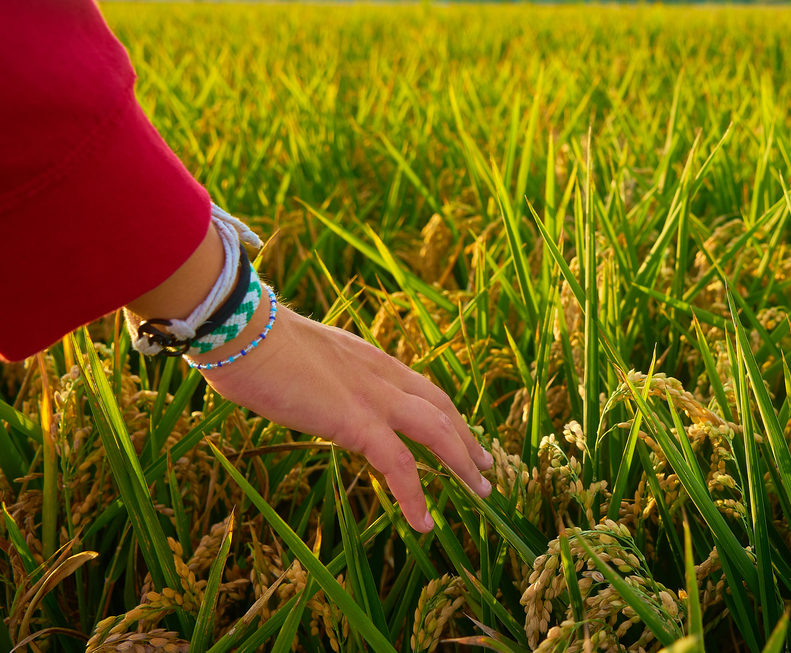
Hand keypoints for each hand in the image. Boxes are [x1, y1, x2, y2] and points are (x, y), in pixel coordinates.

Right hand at [193, 301, 492, 532]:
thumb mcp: (297, 358)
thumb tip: (302, 389)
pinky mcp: (356, 421)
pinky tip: (424, 522)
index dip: (443, 412)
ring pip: (437, 431)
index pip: (419, 387)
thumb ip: (314, 376)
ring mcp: (373, 396)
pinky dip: (415, 496)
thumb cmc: (251, 341)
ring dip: (463, 462)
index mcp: (367, 358)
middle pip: (441, 407)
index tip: (458, 431)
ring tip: (482, 491)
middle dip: (467, 437)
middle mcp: (380, 373)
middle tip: (487, 463)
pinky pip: (399, 465)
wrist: (241, 330)